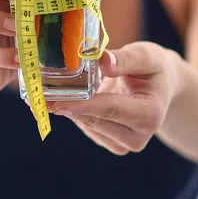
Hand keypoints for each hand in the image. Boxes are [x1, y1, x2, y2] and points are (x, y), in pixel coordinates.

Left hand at [49, 42, 181, 154]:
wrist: (160, 85)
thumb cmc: (153, 67)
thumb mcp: (146, 55)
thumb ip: (126, 58)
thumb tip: (101, 60)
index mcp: (150, 114)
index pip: (110, 109)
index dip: (82, 105)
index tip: (57, 102)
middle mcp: (139, 136)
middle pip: (94, 120)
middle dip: (66, 105)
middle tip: (36, 93)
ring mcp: (125, 143)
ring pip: (86, 125)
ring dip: (66, 108)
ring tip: (47, 91)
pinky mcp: (112, 143)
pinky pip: (86, 127)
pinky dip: (73, 111)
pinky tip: (64, 97)